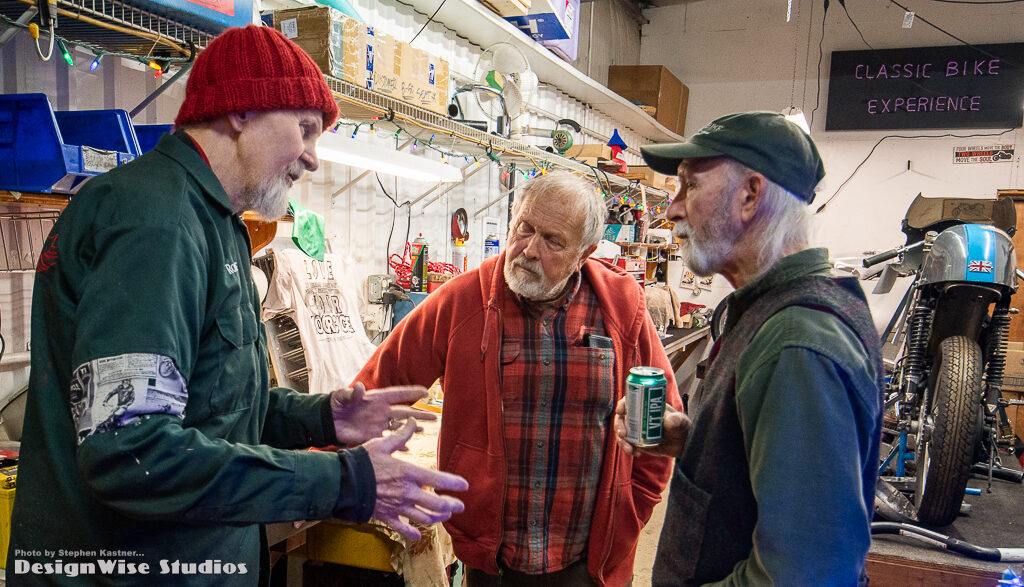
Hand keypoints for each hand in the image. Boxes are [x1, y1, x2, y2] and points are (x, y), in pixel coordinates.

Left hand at [331, 383, 435, 444]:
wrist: (327, 421)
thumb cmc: (334, 404)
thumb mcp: (341, 396)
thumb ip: (351, 393)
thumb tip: (358, 387)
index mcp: (376, 398)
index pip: (398, 394)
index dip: (412, 392)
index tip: (426, 392)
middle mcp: (381, 411)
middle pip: (404, 412)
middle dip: (419, 414)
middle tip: (434, 417)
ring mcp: (378, 424)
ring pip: (399, 426)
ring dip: (412, 429)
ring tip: (424, 431)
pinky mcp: (372, 436)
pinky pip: (389, 440)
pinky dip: (398, 444)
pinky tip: (408, 448)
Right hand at [364, 418, 468, 540]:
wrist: (342, 482)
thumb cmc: (362, 461)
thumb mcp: (382, 444)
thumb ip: (400, 436)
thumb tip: (412, 421)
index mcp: (408, 472)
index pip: (438, 479)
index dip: (454, 483)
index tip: (464, 485)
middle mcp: (407, 492)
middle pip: (436, 503)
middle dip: (451, 506)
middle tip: (460, 506)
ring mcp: (397, 507)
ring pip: (424, 517)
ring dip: (437, 518)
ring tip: (445, 517)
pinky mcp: (386, 517)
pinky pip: (403, 528)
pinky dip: (412, 533)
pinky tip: (418, 535)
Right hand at [613, 397, 690, 457]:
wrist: (681, 444)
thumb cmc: (681, 427)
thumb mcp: (680, 421)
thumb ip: (676, 420)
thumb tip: (669, 420)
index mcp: (646, 405)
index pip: (630, 401)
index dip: (622, 404)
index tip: (620, 411)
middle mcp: (638, 416)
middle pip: (621, 417)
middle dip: (618, 425)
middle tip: (623, 434)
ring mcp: (636, 429)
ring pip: (621, 432)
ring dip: (621, 440)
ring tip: (630, 449)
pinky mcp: (636, 440)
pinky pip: (626, 443)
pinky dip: (627, 448)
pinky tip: (636, 453)